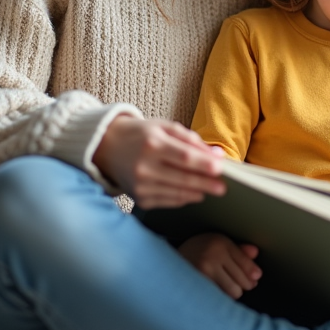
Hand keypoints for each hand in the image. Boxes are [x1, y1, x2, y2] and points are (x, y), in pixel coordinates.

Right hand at [92, 115, 225, 208]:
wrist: (107, 147)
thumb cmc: (140, 134)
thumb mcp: (164, 127)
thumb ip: (191, 139)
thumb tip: (217, 155)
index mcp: (152, 143)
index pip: (184, 157)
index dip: (204, 164)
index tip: (221, 168)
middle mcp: (144, 166)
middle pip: (182, 178)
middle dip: (206, 183)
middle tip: (223, 186)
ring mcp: (140, 185)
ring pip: (176, 193)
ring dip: (197, 192)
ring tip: (212, 190)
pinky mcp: (138, 198)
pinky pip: (167, 201)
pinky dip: (183, 199)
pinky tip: (194, 194)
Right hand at [178, 232, 261, 298]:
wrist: (165, 262)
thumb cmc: (195, 253)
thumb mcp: (216, 245)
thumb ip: (237, 251)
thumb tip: (255, 253)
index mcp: (220, 242)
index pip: (246, 263)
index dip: (253, 273)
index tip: (255, 278)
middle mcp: (213, 254)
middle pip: (243, 280)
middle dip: (243, 284)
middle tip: (235, 283)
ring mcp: (204, 270)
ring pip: (233, 292)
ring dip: (231, 293)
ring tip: (221, 287)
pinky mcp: (198, 285)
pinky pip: (220, 299)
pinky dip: (219, 299)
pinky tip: (213, 293)